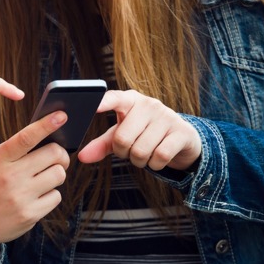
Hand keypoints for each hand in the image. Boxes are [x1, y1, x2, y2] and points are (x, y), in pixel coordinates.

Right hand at [0, 112, 68, 257]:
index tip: (62, 115)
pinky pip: (56, 197)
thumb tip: (55, 141)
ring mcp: (20, 196)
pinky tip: (37, 197)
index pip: (26, 137)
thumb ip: (20, 151)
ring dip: (56, 175)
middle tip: (57, 158)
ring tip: (42, 179)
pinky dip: (51, 195)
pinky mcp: (30, 215)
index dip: (46, 125)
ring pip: (59, 175)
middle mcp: (10, 176)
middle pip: (53, 154)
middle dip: (60, 155)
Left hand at [77, 90, 200, 170]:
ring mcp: (167, 116)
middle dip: (123, 153)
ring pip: (140, 151)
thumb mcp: (121, 135)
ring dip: (139, 161)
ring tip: (144, 153)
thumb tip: (82, 157)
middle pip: (123, 139)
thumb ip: (101, 144)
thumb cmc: (144, 133)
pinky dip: (155, 164)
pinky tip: (158, 157)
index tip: (94, 106)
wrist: (181, 138)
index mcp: (130, 100)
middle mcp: (148, 104)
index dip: (104, 103)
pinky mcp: (181, 132)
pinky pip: (160, 157)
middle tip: (130, 149)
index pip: (114, 99)